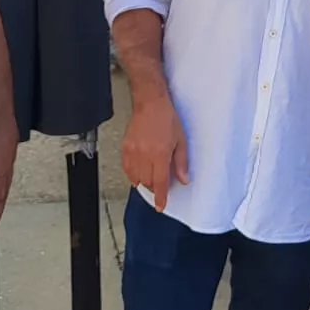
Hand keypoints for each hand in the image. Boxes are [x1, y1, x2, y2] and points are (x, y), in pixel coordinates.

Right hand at [121, 93, 188, 210]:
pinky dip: (132, 174)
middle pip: (147, 182)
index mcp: (160, 154)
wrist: (150, 103)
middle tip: (160, 186)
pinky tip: (137, 174)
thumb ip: (181, 162)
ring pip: (136, 177)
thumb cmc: (167, 118)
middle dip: (154, 187)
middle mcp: (145, 155)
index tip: (160, 206)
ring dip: (144, 182)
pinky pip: (127, 168)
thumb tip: (183, 179)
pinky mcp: (125, 148)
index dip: (161, 197)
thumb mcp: (181, 140)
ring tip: (150, 178)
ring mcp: (133, 152)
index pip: (160, 183)